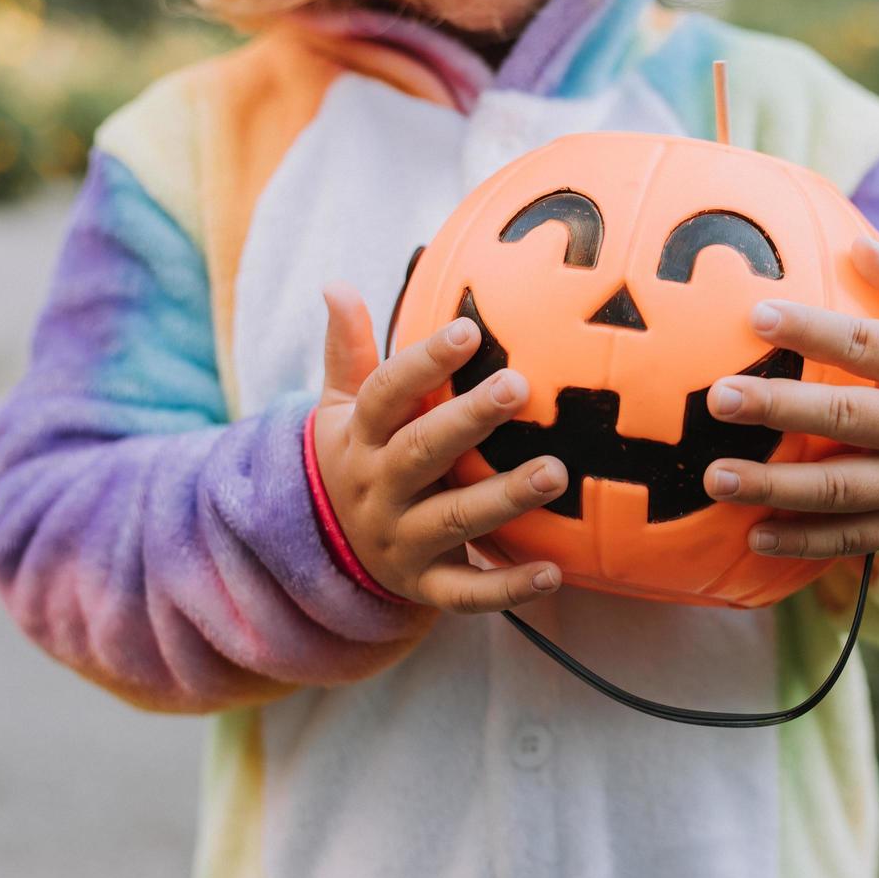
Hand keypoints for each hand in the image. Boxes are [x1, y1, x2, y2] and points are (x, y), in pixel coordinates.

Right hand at [312, 284, 568, 611]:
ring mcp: (402, 541)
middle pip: (422, 452)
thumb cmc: (356, 461)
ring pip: (454, 520)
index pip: (386, 395)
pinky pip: (467, 593)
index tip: (468, 331)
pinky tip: (555, 572)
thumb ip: (348, 352)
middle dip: (469, 420)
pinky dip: (510, 587)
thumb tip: (335, 284)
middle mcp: (379, 489)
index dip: (423, 362)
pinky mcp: (425, 587)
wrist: (323, 554)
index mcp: (360, 439)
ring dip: (504, 498)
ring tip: (555, 472)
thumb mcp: (340, 411)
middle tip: (519, 387)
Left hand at [703, 237, 878, 557]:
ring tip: (715, 477)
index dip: (813, 330)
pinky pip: (850, 539)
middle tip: (719, 397)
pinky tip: (753, 537)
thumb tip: (857, 244)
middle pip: (846, 418)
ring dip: (775, 487)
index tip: (757, 315)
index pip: (868, 345)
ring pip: (839, 489)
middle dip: (780, 409)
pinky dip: (803, 542)